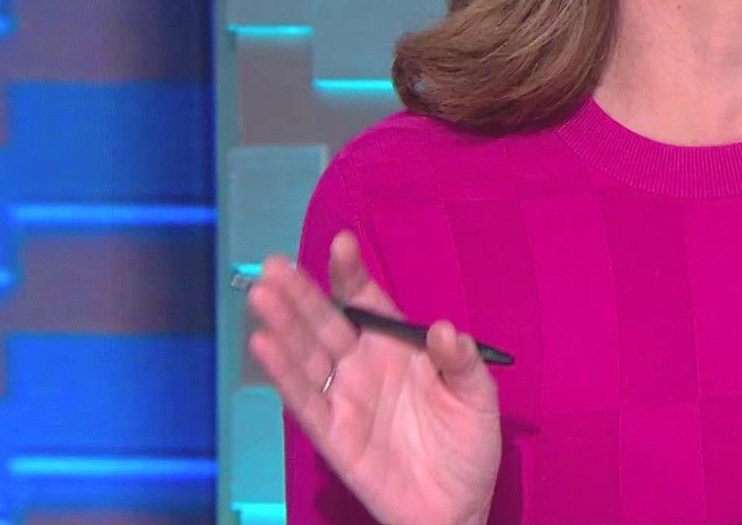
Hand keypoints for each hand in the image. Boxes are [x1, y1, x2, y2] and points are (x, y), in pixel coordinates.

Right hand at [247, 231, 501, 524]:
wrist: (458, 506)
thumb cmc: (468, 445)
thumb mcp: (478, 396)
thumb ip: (462, 361)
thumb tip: (442, 329)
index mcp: (397, 347)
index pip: (366, 302)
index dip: (351, 274)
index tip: (343, 243)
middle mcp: (364, 366)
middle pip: (327, 322)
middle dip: (302, 293)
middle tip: (275, 264)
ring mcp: (345, 399)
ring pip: (307, 355)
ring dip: (284, 325)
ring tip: (263, 294)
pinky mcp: (333, 435)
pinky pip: (305, 400)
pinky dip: (283, 373)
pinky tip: (263, 345)